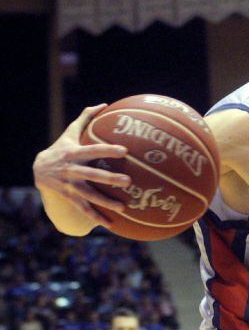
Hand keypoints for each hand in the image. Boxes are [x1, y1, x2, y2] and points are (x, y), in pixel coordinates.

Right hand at [33, 104, 129, 223]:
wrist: (39, 169)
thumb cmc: (62, 148)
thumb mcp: (70, 132)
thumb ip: (86, 118)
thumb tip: (104, 104)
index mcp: (74, 153)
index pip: (93, 150)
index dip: (108, 150)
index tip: (124, 151)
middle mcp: (72, 170)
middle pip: (92, 175)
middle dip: (109, 179)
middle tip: (128, 181)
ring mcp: (70, 186)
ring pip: (89, 195)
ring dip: (105, 202)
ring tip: (123, 208)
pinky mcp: (69, 197)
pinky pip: (84, 209)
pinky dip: (96, 217)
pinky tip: (111, 224)